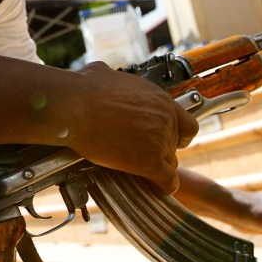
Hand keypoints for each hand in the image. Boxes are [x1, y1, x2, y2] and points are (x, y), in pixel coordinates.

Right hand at [66, 63, 198, 193]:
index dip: (178, 133)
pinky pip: (167, 180)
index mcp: (159, 99)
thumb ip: (114, 80)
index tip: (168, 139)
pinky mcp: (149, 162)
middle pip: (174, 144)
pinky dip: (164, 186)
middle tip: (142, 153)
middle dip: (159, 150)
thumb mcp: (104, 74)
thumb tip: (102, 76)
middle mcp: (165, 119)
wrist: (74, 106)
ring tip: (140, 169)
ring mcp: (159, 141)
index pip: (187, 123)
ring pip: (169, 163)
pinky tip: (159, 187)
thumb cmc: (84, 89)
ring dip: (157, 167)